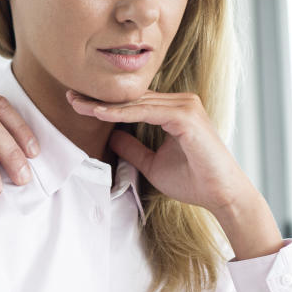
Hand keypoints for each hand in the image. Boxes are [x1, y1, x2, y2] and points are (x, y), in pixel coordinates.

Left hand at [67, 89, 245, 213]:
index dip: (105, 104)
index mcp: (174, 110)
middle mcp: (181, 103)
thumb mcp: (152, 164)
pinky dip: (121, 113)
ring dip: (105, 104)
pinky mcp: (186, 116)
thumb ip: (133, 149)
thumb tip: (110, 136)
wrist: (222, 195)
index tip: (78, 104)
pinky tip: (99, 114)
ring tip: (77, 104)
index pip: (134, 102)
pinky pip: (146, 111)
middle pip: (132, 97)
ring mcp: (185, 106)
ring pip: (136, 102)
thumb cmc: (194, 181)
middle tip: (70, 96)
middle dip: (99, 98)